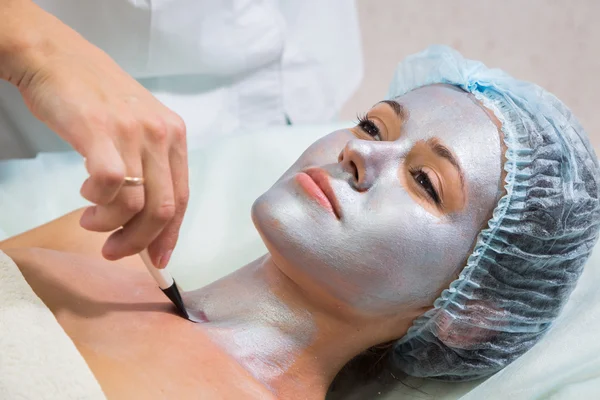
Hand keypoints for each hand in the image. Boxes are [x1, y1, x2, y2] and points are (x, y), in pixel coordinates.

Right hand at [4, 3, 188, 267]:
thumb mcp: (136, 128)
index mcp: (174, 136)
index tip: (158, 260)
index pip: (183, 199)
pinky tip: (86, 194)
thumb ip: (147, 167)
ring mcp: (134, 132)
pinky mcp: (102, 132)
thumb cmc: (94, 97)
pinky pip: (111, 187)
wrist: (56, 58)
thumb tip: (145, 219)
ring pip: (138, 206)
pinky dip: (98, 203)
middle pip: (164, 210)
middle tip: (113, 251)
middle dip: (139, 242)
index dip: (170, 235)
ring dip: (111, 226)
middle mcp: (162, 134)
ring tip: (90, 219)